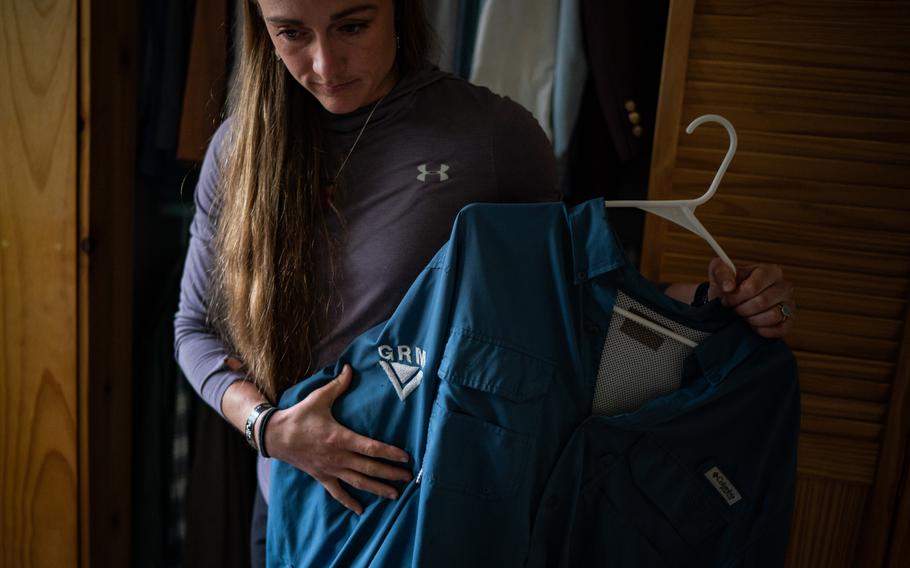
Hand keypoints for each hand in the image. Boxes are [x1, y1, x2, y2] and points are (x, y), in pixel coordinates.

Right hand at [263, 364, 412, 514]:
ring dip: (377, 489)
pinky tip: (361, 510)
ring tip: (394, 494)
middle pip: (370, 468)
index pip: (371, 448)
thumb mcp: (319, 397)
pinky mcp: (321, 476)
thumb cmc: (299, 416)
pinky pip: (337, 493)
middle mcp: (338, 457)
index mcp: (340, 437)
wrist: (275, 435)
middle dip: (390, 474)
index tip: (405, 457)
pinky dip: (349, 502)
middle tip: (408, 477)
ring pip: (358, 482)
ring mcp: (330, 469)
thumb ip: (338, 385)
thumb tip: (350, 367)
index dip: (390, 453)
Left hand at [707, 257, 794, 338]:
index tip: (727, 299)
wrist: (730, 306)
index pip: (753, 286)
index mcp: (770, 271)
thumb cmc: (727, 288)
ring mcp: (789, 304)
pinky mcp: (789, 322)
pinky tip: (752, 326)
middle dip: (742, 309)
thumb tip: (728, 286)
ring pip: (773, 315)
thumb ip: (720, 272)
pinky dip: (762, 330)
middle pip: (762, 302)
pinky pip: (780, 329)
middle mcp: (784, 286)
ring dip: (751, 320)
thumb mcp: (718, 273)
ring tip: (743, 316)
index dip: (736, 296)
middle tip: (734, 309)